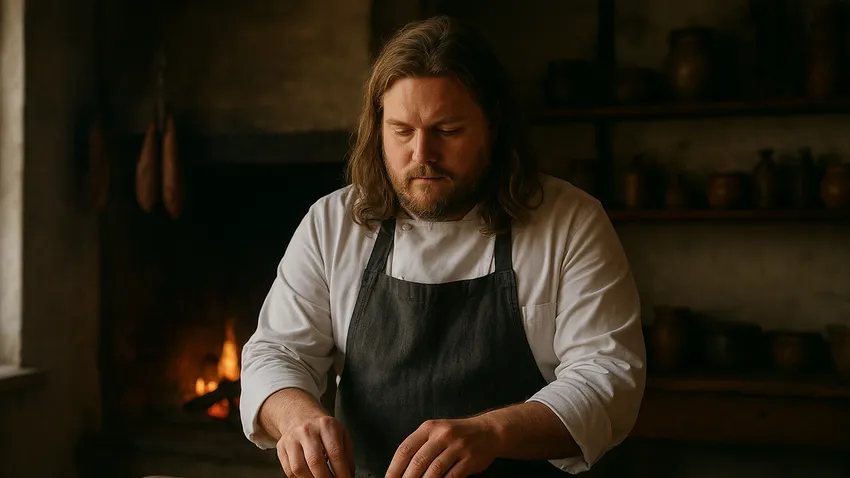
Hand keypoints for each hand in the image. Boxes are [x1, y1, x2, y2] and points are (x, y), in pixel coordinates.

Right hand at [277, 415, 354, 477]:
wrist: (300, 415)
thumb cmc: (323, 428)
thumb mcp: (341, 434)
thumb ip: (347, 455)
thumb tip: (348, 475)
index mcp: (326, 425)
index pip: (335, 453)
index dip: (341, 472)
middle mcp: (307, 430)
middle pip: (315, 462)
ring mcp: (292, 439)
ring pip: (299, 468)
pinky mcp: (281, 447)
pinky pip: (289, 470)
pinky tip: (309, 477)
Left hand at [385, 417, 500, 477]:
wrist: (488, 431)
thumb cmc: (456, 435)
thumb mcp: (436, 432)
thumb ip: (420, 446)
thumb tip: (400, 471)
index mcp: (428, 427)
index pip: (405, 449)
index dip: (394, 468)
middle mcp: (442, 434)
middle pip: (418, 461)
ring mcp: (457, 446)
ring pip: (434, 470)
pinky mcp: (470, 459)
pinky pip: (452, 476)